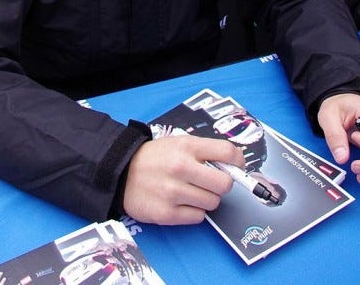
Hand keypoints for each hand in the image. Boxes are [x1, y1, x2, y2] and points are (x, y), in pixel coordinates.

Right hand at [122, 134, 244, 224]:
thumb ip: (205, 152)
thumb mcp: (179, 143)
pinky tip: (182, 203)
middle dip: (222, 185)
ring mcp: (174, 192)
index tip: (236, 167)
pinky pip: (198, 217)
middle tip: (211, 183)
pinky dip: (194, 212)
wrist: (121, 172)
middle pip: (225, 184)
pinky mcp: (167, 214)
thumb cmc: (156, 158)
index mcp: (187, 147)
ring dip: (207, 199)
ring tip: (192, 192)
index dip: (238, 162)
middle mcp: (181, 168)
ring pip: (213, 203)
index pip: (228, 152)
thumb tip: (235, 165)